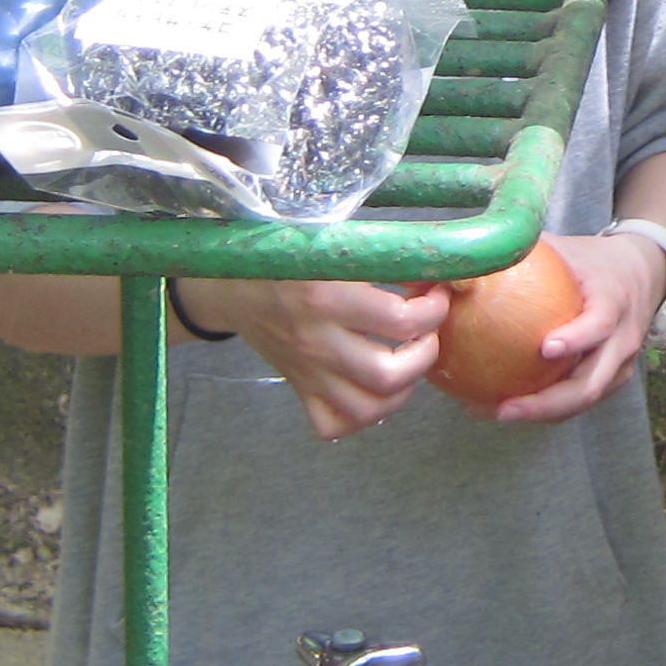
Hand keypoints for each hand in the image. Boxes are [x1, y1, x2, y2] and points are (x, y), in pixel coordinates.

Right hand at [181, 276, 449, 441]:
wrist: (230, 283)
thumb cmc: (288, 254)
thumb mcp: (329, 241)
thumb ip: (377, 251)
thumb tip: (435, 258)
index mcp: (327, 298)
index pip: (401, 321)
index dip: (434, 309)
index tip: (436, 292)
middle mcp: (317, 341)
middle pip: (389, 375)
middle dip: (425, 355)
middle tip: (426, 332)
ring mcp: (307, 371)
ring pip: (367, 409)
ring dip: (402, 390)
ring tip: (409, 361)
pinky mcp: (299, 388)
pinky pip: (332, 425)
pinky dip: (361, 416)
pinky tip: (374, 389)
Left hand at [481, 229, 664, 424]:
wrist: (643, 273)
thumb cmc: (594, 261)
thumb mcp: (567, 248)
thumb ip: (525, 250)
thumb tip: (471, 256)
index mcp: (614, 300)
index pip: (601, 324)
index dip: (577, 338)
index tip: (545, 348)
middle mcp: (623, 339)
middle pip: (592, 383)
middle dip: (548, 403)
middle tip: (504, 408)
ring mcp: (621, 364)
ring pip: (584, 400)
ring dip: (541, 413)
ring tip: (493, 412)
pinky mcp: (612, 379)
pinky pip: (578, 401)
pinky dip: (545, 409)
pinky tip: (503, 405)